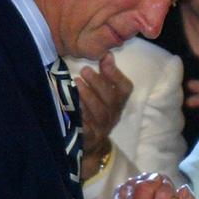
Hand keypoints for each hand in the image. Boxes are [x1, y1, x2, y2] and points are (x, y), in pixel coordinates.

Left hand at [77, 53, 132, 180]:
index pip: (125, 88)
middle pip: (111, 99)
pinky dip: (82, 117)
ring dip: (89, 97)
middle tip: (84, 70)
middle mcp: (113, 115)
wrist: (92, 144)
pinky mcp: (91, 138)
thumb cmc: (95, 112)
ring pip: (100, 112)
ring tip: (77, 83)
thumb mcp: (101, 94)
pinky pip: (88, 128)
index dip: (116, 74)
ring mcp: (103, 128)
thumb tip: (106, 54)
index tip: (105, 59)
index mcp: (118, 102)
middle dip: (98, 83)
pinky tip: (73, 107)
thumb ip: (105, 75)